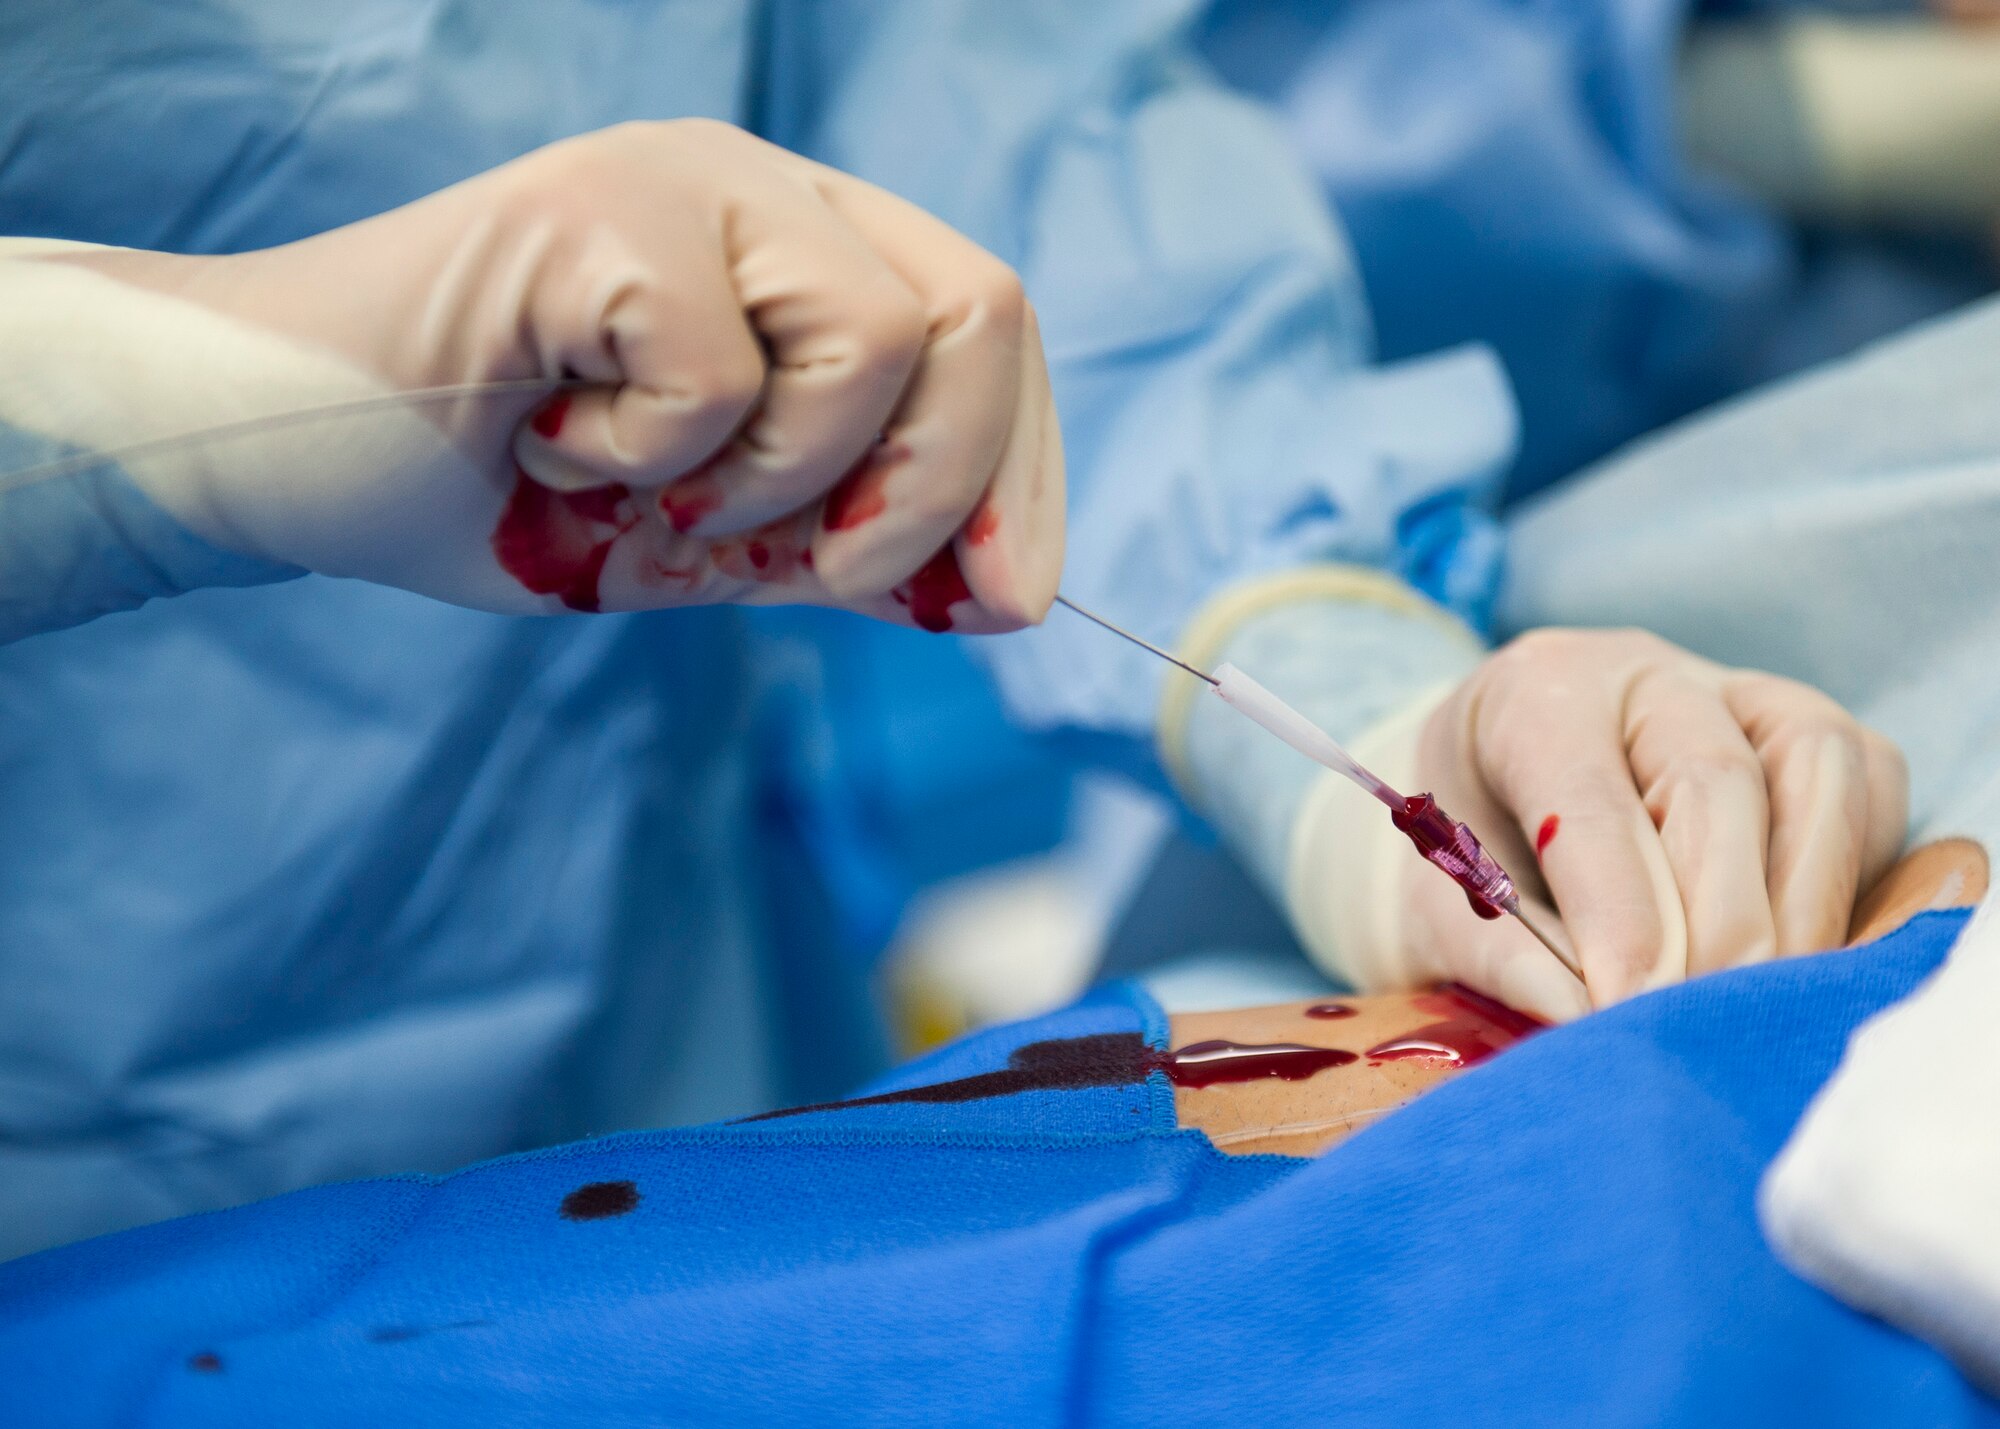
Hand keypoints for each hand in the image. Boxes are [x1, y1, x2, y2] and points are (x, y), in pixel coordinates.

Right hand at [41, 120, 1062, 628]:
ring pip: (878, 336)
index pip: (997, 333)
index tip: (998, 604)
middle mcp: (764, 188)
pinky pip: (721, 368)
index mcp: (807, 251)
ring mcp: (679, 178)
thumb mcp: (714, 541)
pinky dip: (653, 455)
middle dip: (932, 486)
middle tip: (813, 563)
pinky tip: (557, 442)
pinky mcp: (592, 205)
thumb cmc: (496, 493)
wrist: (282, 459)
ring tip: (644, 485)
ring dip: (777, 477)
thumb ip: (852, 546)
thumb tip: (1012, 596)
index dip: (1022, 478)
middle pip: (983, 310)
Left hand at [1293, 629, 1907, 1021]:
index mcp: (1535, 695)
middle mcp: (1645, 675)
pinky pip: (1868, 788)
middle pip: (1715, 779)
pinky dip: (1848, 877)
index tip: (1634, 1007)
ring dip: (1804, 901)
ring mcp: (1742, 691)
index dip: (1623, 914)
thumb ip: (1505, 954)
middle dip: (1722, 916)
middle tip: (1709, 1019)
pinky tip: (1806, 957)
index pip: (1591, 803)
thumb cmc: (1471, 848)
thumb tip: (1586, 1020)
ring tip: (1765, 1003)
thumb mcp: (1445, 898)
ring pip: (1818, 766)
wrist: (1495, 791)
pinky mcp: (1815, 730)